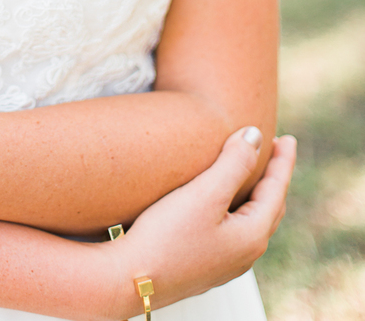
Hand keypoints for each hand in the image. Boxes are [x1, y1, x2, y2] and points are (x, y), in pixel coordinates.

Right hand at [92, 126, 293, 311]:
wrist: (129, 281)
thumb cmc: (165, 237)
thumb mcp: (203, 194)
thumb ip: (232, 163)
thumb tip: (255, 136)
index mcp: (252, 235)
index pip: (277, 189)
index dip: (282, 161)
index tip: (288, 138)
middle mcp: (245, 254)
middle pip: (269, 209)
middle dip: (273, 180)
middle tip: (273, 155)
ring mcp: (224, 264)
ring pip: (250, 224)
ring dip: (254, 198)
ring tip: (250, 180)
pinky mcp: (203, 267)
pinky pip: (231, 234)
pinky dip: (235, 213)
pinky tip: (220, 212)